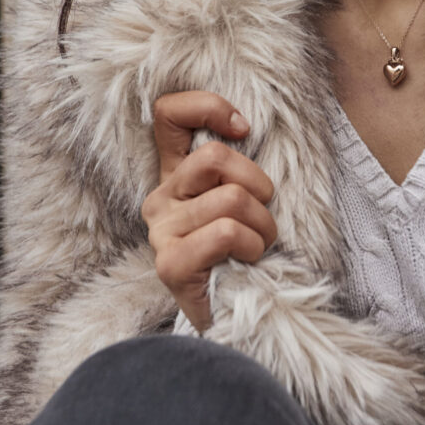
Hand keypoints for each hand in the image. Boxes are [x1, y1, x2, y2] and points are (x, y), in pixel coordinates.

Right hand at [141, 91, 276, 331]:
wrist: (240, 316)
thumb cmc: (248, 251)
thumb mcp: (247, 198)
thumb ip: (240, 165)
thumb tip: (249, 126)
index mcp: (176, 174)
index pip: (168, 113)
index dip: (208, 107)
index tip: (244, 129)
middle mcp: (161, 197)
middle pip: (214, 156)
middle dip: (257, 185)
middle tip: (263, 214)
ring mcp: (161, 231)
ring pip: (230, 199)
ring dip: (262, 225)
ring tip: (259, 245)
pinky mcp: (169, 264)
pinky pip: (225, 232)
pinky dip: (251, 245)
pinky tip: (248, 261)